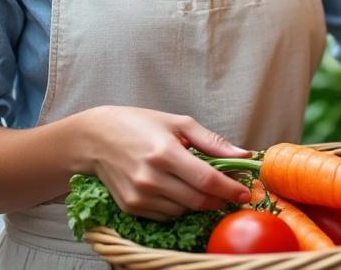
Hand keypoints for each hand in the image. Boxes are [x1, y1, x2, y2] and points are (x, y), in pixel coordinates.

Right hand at [80, 107, 252, 220]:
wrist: (94, 138)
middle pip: (198, 200)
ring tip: (198, 185)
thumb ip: (212, 141)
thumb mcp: (178, 123)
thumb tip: (243, 155)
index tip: (246, 193)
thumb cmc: (138, 125)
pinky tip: (176, 190)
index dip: (230, 189)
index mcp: (165, 153)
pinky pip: (166, 216)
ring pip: (184, 211)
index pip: (206, 179)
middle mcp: (151, 177)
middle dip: (220, 199)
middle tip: (231, 192)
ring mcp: (139, 195)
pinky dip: (178, 207)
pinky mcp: (131, 207)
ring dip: (198, 202)